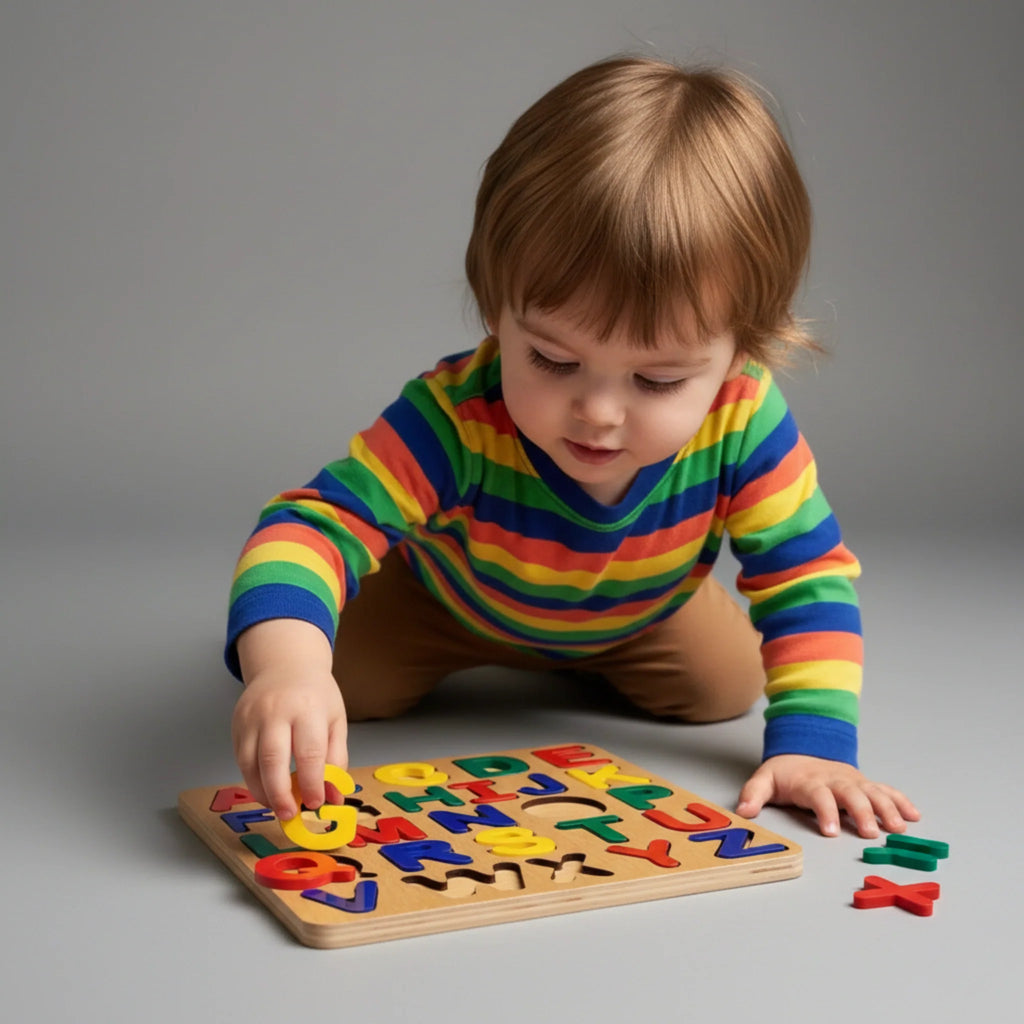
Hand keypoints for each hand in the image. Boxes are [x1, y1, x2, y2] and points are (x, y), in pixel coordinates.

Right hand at [231, 667, 348, 821]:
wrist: (285, 665)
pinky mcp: (237, 723)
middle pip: (273, 759)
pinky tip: (266, 790)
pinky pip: (240, 759)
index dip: (312, 782)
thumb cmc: (315, 695)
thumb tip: (334, 797)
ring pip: (250, 763)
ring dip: (263, 791)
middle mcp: (276, 711)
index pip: (309, 752)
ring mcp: (252, 716)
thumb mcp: (335, 720)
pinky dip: (252, 780)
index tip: (316, 802)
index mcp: (308, 708)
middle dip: (280, 793)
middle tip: (290, 813)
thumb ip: (336, 759)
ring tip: (278, 807)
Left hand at [736, 754, 920, 837]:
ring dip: (887, 809)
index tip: (831, 831)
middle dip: (861, 812)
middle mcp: (835, 780)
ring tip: (898, 829)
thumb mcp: (764, 780)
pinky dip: (901, 801)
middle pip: (851, 794)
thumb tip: (742, 812)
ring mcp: (853, 780)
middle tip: (870, 834)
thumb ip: (753, 795)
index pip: (818, 796)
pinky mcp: (865, 783)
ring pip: (873, 792)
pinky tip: (914, 815)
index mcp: (811, 781)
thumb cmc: (786, 772)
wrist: (804, 746)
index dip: (825, 812)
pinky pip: (886, 790)